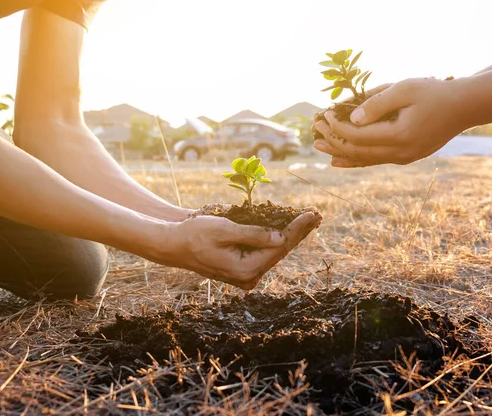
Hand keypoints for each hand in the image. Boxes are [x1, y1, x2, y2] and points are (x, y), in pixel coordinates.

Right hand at [167, 211, 321, 289]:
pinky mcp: (242, 269)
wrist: (174, 245)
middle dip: (298, 232)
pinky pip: (264, 252)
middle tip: (317, 216)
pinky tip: (288, 228)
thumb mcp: (224, 230)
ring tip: (308, 221)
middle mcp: (248, 277)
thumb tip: (281, 237)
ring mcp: (245, 275)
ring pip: (274, 252)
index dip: (297, 229)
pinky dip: (276, 238)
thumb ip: (253, 234)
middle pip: (280, 251)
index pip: (279, 247)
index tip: (311, 214)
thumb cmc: (195, 234)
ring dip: (290, 235)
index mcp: (245, 270)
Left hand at [314, 77, 469, 166]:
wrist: (464, 107)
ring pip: (365, 160)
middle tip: (314, 135)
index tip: (324, 115)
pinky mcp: (406, 157)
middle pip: (357, 152)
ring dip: (341, 154)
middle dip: (333, 143)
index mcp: (399, 136)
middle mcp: (400, 153)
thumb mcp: (404, 89)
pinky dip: (356, 160)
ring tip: (320, 149)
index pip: (357, 136)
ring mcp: (403, 158)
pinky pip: (375, 161)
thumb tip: (351, 119)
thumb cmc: (434, 92)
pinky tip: (340, 161)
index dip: (336, 127)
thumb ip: (377, 103)